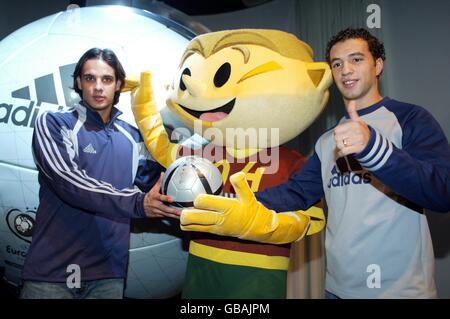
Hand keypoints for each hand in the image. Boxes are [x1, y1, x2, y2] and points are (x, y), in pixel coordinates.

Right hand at [144, 173, 180, 218]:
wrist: (141, 206)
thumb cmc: (150, 196)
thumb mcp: (153, 189)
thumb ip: (159, 182)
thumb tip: (163, 173)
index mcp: (155, 197)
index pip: (161, 197)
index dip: (166, 198)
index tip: (172, 199)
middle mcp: (156, 205)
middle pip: (165, 208)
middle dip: (173, 211)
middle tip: (180, 212)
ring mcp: (158, 211)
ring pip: (167, 214)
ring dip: (174, 216)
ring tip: (182, 216)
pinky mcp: (159, 215)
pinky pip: (166, 217)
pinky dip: (172, 217)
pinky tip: (178, 218)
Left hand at [180, 172, 310, 243]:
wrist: (257, 229)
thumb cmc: (252, 210)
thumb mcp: (249, 196)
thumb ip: (241, 185)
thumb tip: (237, 174)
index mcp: (226, 207)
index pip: (206, 203)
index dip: (198, 199)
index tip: (196, 196)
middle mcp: (219, 218)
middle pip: (195, 217)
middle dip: (185, 214)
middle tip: (179, 208)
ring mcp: (215, 227)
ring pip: (193, 226)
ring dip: (184, 220)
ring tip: (178, 212)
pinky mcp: (213, 232)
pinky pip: (197, 230)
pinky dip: (189, 225)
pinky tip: (184, 219)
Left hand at [333, 101, 369, 156]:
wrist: (372, 143)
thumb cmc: (362, 131)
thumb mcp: (358, 121)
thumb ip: (352, 112)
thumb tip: (352, 101)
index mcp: (354, 124)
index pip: (336, 130)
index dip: (338, 133)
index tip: (343, 133)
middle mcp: (356, 131)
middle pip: (337, 138)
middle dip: (339, 140)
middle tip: (345, 140)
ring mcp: (358, 140)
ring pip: (340, 145)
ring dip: (341, 147)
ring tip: (346, 145)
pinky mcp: (358, 148)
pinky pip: (343, 151)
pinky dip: (342, 153)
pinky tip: (345, 151)